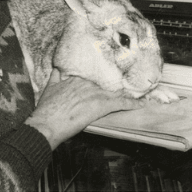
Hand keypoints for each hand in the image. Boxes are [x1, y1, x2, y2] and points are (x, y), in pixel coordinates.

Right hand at [25, 69, 144, 149]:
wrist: (47, 124)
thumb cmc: (46, 108)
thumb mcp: (49, 87)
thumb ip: (56, 75)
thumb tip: (57, 67)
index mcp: (77, 77)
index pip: (96, 74)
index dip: (106, 75)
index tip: (115, 71)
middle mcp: (88, 82)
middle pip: (108, 81)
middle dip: (120, 82)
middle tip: (133, 78)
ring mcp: (95, 93)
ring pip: (117, 90)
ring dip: (130, 91)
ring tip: (144, 90)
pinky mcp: (100, 105)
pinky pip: (121, 103)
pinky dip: (132, 104)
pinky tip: (143, 104)